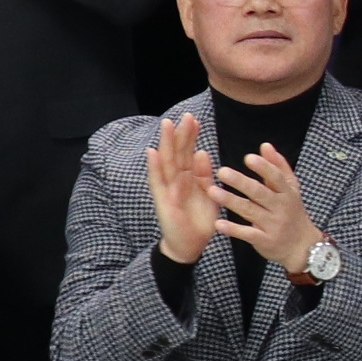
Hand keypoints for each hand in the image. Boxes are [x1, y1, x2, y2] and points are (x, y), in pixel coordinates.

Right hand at [146, 113, 217, 265]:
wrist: (190, 245)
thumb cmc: (200, 220)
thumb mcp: (209, 195)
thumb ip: (205, 175)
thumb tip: (203, 152)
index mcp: (189, 177)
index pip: (189, 152)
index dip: (191, 136)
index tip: (196, 119)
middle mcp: (176, 179)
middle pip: (178, 152)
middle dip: (181, 134)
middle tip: (186, 115)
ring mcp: (167, 188)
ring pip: (166, 162)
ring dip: (166, 143)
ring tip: (166, 124)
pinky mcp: (162, 200)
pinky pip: (157, 182)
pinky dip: (154, 167)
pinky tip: (152, 153)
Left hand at [212, 145, 324, 273]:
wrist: (302, 247)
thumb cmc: (292, 213)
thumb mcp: (291, 189)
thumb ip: (278, 166)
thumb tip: (265, 145)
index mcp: (287, 193)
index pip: (276, 178)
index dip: (264, 167)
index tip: (248, 158)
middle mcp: (281, 208)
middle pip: (260, 193)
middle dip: (241, 182)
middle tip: (222, 172)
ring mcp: (273, 225)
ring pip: (250, 211)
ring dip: (231, 201)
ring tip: (212, 192)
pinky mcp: (264, 241)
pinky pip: (247, 234)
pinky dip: (233, 229)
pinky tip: (218, 224)